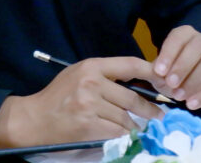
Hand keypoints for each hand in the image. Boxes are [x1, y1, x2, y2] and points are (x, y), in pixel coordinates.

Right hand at [0, 56, 164, 147]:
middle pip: (132, 97)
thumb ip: (106, 74)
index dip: (152, 73)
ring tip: (142, 128)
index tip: (166, 82)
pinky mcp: (88, 126)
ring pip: (126, 118)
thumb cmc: (59, 95)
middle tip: (161, 115)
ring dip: (136, 125)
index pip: (131, 65)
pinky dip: (123, 135)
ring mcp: (90, 105)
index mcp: (92, 66)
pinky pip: (116, 132)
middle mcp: (92, 83)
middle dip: (150, 109)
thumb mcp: (80, 74)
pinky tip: (126, 135)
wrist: (34, 119)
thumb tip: (141, 81)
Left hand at [152, 25, 200, 110]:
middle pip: (198, 47)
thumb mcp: (161, 71)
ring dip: (193, 81)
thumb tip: (154, 73)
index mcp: (186, 35)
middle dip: (182, 66)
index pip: (179, 37)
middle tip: (170, 83)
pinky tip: (192, 104)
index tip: (159, 71)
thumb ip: (155, 71)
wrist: (193, 87)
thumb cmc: (173, 74)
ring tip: (178, 97)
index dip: (169, 53)